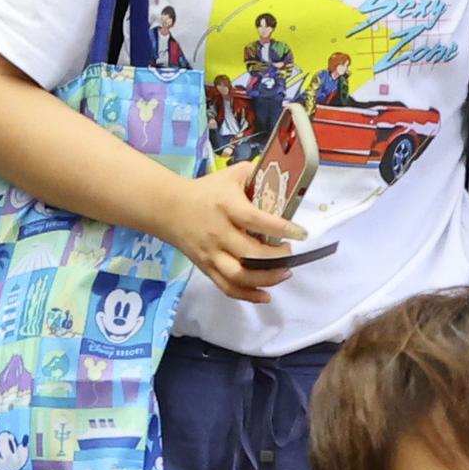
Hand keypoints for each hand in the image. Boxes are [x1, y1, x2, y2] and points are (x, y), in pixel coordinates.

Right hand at [162, 160, 304, 302]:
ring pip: (239, 276)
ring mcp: (211, 254)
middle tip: (289, 252)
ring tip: (284, 273)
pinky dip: (247, 296)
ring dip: (266, 279)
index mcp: (226, 206)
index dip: (280, 229)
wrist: (168, 208)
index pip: (255, 220)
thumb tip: (286, 176)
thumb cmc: (206, 191)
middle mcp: (218, 233)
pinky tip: (265, 296)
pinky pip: (227, 287)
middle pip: (250, 254)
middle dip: (276, 258)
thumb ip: (257, 173)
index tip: (300, 233)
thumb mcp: (231, 174)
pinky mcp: (206, 267)